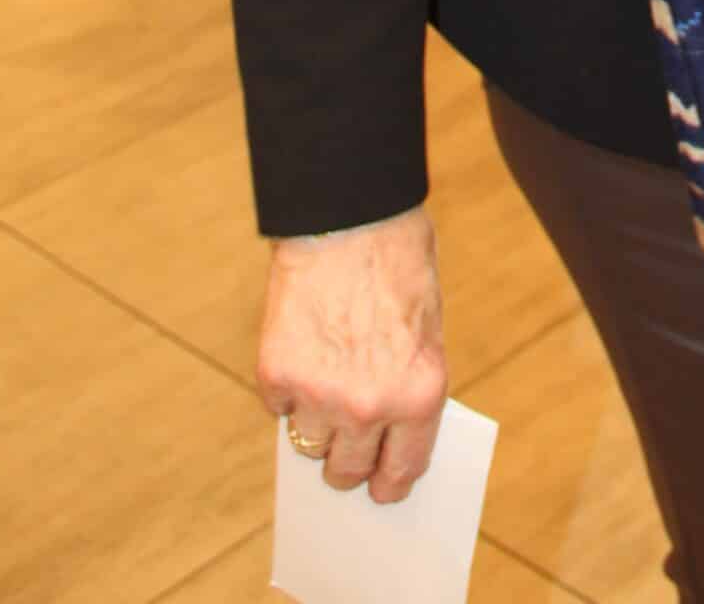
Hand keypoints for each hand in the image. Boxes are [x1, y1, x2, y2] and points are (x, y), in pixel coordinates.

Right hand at [258, 206, 446, 502]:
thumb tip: (387, 438)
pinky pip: (279, 409)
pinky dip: (287, 390)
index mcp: (419, 396)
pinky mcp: (277, 375)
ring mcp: (320, 396)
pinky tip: (302, 350)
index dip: (388, 483)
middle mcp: (370, 408)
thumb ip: (408, 387)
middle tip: (347, 437)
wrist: (350, 217)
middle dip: (348, 459)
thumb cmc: (398, 265)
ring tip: (324, 383)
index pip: (401, 472)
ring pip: (309, 447)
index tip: (379, 486)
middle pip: (347, 471)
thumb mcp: (426, 331)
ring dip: (315, 423)